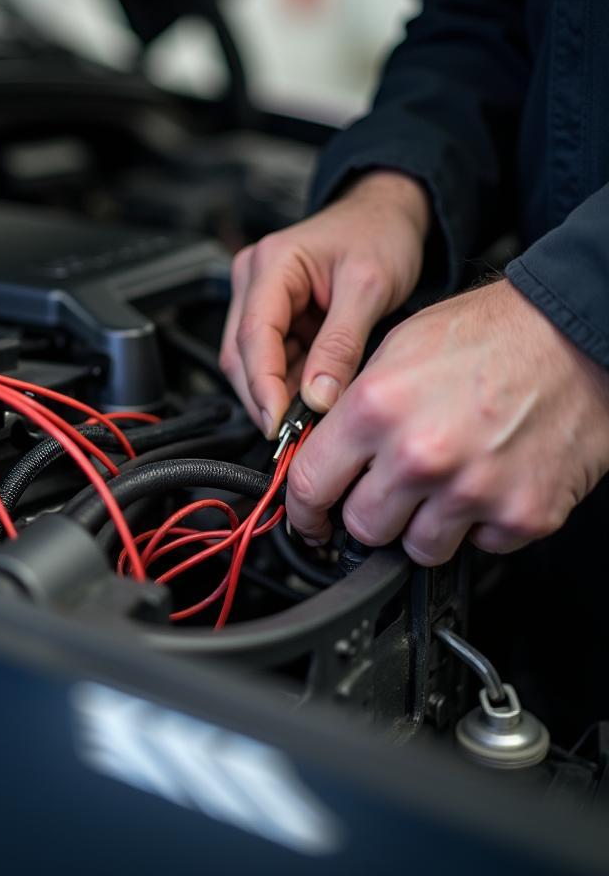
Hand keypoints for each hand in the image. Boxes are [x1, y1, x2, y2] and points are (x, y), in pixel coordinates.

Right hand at [220, 171, 429, 436]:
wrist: (388, 215)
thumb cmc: (379, 234)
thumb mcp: (369, 288)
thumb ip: (341, 345)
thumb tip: (317, 397)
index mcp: (272, 263)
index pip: (253, 335)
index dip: (262, 385)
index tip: (279, 423)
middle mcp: (254, 279)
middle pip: (241, 354)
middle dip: (265, 397)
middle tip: (294, 434)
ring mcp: (259, 298)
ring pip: (250, 362)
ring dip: (276, 393)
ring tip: (308, 419)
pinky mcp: (274, 315)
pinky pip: (272, 359)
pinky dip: (288, 384)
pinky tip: (310, 399)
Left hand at [286, 279, 608, 563]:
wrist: (578, 334)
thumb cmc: (492, 333)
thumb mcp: (396, 348)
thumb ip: (352, 408)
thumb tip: (320, 452)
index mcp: (376, 409)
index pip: (309, 486)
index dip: (303, 510)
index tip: (309, 518)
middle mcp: (420, 455)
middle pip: (362, 527)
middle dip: (369, 513)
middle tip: (389, 489)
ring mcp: (473, 491)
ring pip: (418, 548)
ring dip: (423, 524)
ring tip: (445, 480)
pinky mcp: (523, 514)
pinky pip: (481, 546)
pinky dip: (480, 523)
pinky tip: (488, 480)